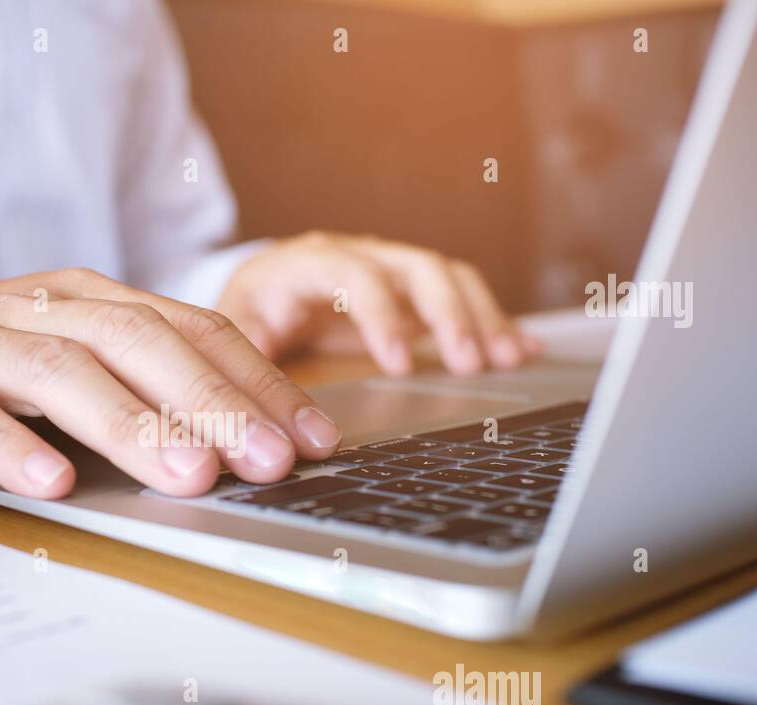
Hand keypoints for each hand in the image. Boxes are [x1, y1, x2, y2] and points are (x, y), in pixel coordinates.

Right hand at [0, 269, 342, 498]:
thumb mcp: (71, 355)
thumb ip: (146, 381)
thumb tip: (248, 436)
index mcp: (88, 298)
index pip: (190, 329)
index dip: (256, 380)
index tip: (311, 437)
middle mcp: (39, 309)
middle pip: (136, 343)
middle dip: (211, 400)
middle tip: (266, 459)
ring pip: (61, 373)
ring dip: (130, 425)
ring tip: (187, 474)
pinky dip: (14, 447)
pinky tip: (54, 483)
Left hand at [217, 231, 541, 374]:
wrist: (258, 292)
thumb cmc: (248, 315)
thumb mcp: (234, 334)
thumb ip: (247, 357)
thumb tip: (257, 397)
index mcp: (305, 264)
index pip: (351, 273)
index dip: (380, 314)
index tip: (399, 364)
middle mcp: (355, 255)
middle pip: (414, 266)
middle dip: (448, 314)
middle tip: (472, 364)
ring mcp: (388, 270)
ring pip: (445, 277)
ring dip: (481, 316)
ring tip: (509, 359)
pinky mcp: (410, 292)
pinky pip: (458, 295)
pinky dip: (491, 320)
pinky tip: (522, 348)